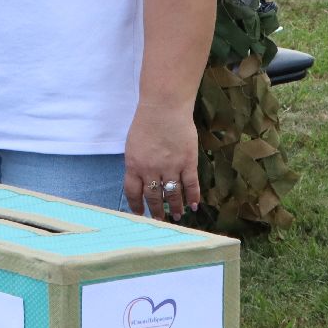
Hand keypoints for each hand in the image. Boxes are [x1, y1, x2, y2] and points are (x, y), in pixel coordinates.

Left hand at [122, 102, 199, 220]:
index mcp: (134, 165)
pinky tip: (194, 206)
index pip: (133, 193)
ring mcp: (170, 167)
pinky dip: (193, 197)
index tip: (139, 214)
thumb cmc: (146, 122)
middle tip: (160, 220)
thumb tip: (141, 181)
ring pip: (173, 194)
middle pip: (153, 197)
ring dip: (175, 207)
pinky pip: (191, 185)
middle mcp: (150, 170)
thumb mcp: (132, 145)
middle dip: (157, 211)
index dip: (136, 206)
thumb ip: (136, 163)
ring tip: (178, 216)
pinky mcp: (187, 162)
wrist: (164, 107)